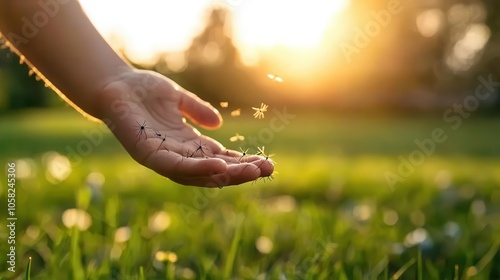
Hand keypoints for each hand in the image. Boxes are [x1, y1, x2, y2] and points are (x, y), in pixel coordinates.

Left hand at [97, 69, 273, 186]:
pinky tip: (220, 166)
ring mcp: (163, 157)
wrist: (113, 83)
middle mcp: (178, 154)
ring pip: (199, 174)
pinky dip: (199, 169)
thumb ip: (197, 110)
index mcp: (187, 143)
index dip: (241, 162)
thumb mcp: (178, 98)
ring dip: (227, 174)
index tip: (266, 162)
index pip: (219, 158)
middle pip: (214, 170)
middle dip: (242, 172)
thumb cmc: (143, 90)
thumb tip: (218, 124)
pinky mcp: (148, 154)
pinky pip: (176, 167)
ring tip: (252, 172)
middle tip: (268, 170)